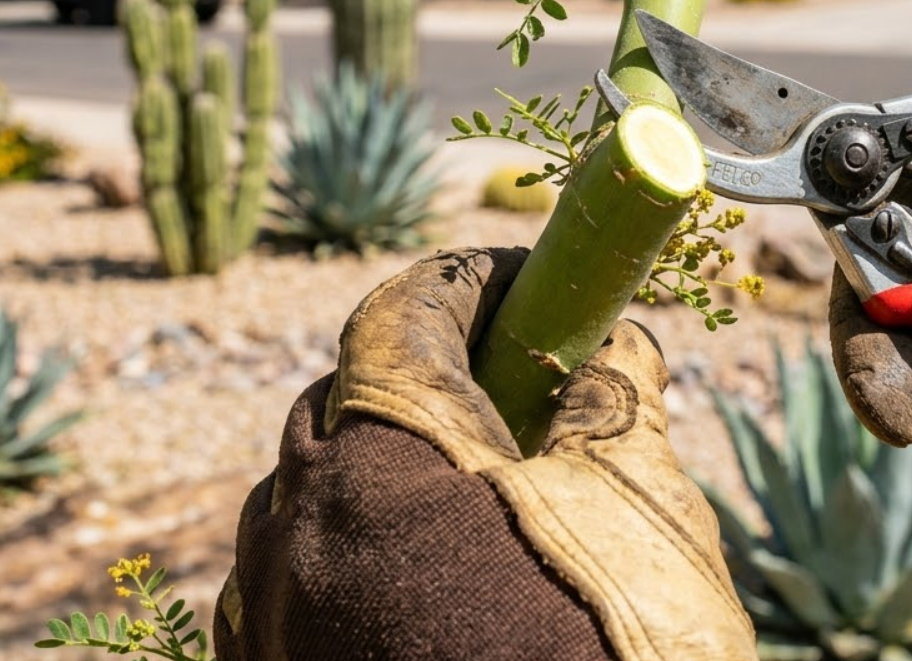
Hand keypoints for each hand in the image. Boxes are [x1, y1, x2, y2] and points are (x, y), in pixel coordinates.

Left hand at [214, 247, 754, 660]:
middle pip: (348, 405)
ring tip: (494, 499)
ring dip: (396, 472)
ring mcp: (270, 626)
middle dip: (434, 381)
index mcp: (370, 468)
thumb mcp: (641, 516)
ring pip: (317, 501)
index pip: (399, 318)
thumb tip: (614, 351)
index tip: (532, 285)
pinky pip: (300, 588)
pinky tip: (440, 588)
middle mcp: (289, 541)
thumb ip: (614, 403)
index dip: (472, 286)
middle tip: (525, 392)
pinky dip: (363, 557)